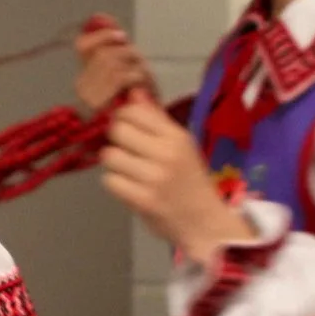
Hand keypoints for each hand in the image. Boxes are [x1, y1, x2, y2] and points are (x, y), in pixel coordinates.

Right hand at [74, 16, 154, 112]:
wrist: (148, 131)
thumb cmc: (139, 100)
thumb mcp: (126, 66)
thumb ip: (111, 41)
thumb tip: (99, 16)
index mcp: (85, 75)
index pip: (84, 45)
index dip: (103, 36)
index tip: (122, 37)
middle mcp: (82, 87)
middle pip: (103, 52)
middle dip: (127, 53)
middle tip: (138, 64)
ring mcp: (91, 99)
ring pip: (112, 62)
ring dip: (133, 65)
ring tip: (141, 76)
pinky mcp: (102, 108)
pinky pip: (119, 76)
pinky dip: (134, 75)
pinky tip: (140, 84)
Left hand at [99, 95, 255, 261]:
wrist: (205, 222)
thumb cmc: (191, 182)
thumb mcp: (180, 145)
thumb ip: (156, 119)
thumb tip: (134, 93)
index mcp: (176, 136)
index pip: (133, 112)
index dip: (123, 118)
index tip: (126, 128)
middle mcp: (166, 153)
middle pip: (117, 131)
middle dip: (116, 141)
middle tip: (126, 152)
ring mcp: (154, 178)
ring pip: (110, 156)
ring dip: (114, 164)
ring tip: (128, 171)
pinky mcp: (143, 200)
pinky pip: (110, 181)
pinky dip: (115, 184)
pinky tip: (129, 187)